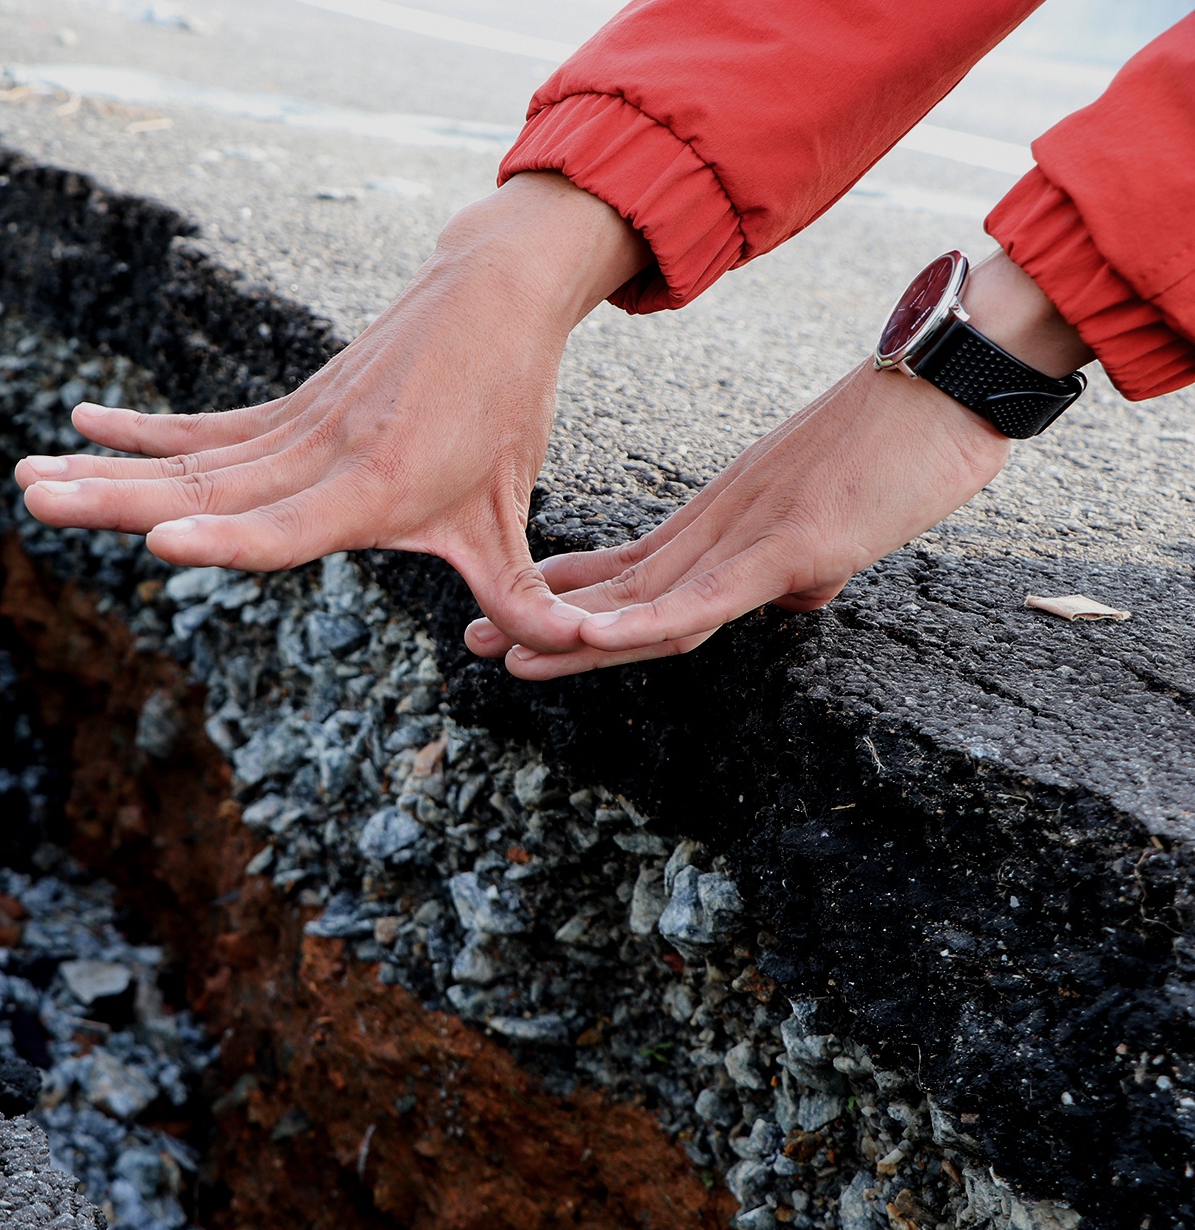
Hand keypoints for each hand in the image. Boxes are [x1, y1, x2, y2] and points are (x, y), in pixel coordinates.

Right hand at [13, 172, 649, 652]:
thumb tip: (562, 652)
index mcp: (375, 492)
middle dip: (117, 500)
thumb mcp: (508, 513)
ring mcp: (295, 429)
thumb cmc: (502, 414)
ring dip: (105, 470)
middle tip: (35, 500)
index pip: (289, 527)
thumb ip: (517, 594)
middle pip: (207, 488)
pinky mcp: (283, 411)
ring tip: (24, 476)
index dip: (227, 540)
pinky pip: (202, 427)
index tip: (161, 542)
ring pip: (188, 459)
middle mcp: (321, 459)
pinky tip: (80, 422)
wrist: (490, 300)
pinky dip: (142, 429)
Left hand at [467, 251, 1092, 678]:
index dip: (575, 597)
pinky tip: (602, 638)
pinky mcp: (793, 543)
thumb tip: (797, 598)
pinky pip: (711, 594)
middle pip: (623, 588)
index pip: (635, 568)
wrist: (951, 380)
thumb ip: (807, 562)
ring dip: (579, 632)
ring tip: (511, 653)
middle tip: (474, 640)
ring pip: (650, 600)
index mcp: (728, 521)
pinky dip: (655, 621)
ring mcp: (754, 535)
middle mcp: (724, 527)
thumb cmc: (908, 446)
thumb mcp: (842, 523)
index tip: (519, 617)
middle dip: (548, 620)